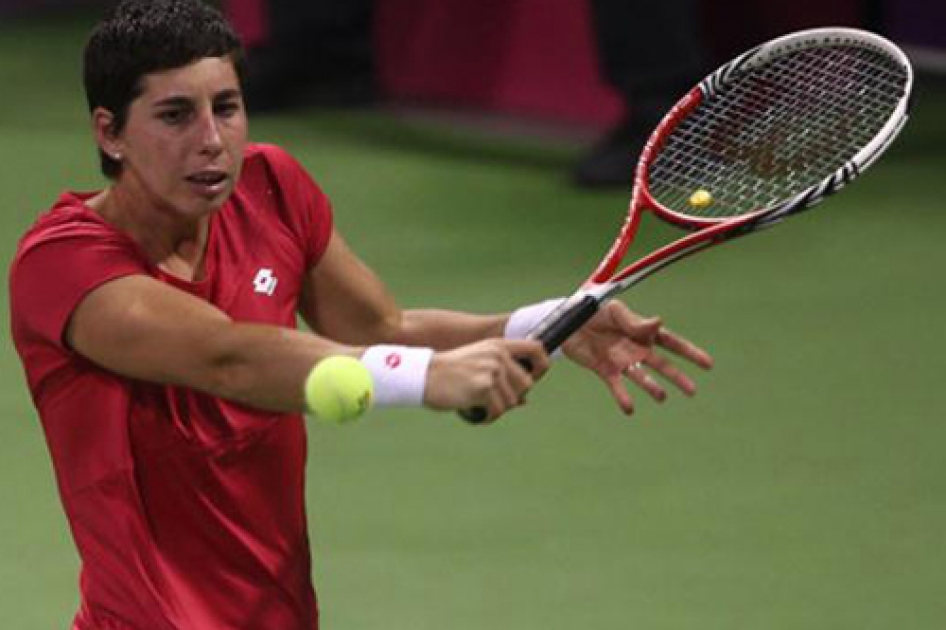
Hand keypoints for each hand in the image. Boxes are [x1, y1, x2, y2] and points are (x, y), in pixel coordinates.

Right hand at [425, 339, 549, 421]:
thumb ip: (500, 375)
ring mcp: (492, 370)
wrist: (423, 375)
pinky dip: (487, 416)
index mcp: (498, 345)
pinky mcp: (484, 387)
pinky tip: (474, 412)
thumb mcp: (477, 363)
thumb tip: (523, 402)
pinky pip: (497, 411)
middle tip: (491, 401)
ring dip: (496, 409)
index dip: (541, 366)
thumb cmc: (449, 374)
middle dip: (511, 397)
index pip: (537, 349)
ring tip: (478, 405)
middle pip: (526, 385)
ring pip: (511, 402)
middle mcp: (498, 355)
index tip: (533, 379)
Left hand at [562, 301, 712, 414]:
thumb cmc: (593, 309)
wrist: (565, 321)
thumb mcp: (614, 311)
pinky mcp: (605, 371)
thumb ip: (634, 322)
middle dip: (678, 377)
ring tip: (661, 396)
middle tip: (692, 391)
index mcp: (643, 331)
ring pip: (642, 378)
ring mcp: (622, 361)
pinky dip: (623, 398)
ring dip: (652, 387)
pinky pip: (617, 387)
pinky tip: (629, 408)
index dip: (690, 353)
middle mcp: (636, 349)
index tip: (707, 364)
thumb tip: (659, 322)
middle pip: (662, 365)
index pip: (671, 343)